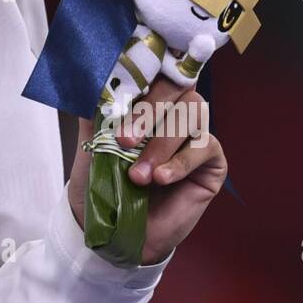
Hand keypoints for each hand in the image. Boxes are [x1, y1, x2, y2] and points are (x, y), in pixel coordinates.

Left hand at [69, 75, 227, 264]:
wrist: (116, 233)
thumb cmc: (103, 187)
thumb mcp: (91, 148)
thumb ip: (95, 115)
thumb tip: (90, 82)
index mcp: (144, 100)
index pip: (154, 70)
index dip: (146, 70)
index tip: (126, 87)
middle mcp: (173, 110)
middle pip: (176, 86)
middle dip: (149, 111)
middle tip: (124, 140)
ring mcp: (195, 133)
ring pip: (192, 113)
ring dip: (162, 143)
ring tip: (139, 176)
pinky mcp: (212, 160)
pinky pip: (205, 147)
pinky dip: (180, 162)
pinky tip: (161, 179)